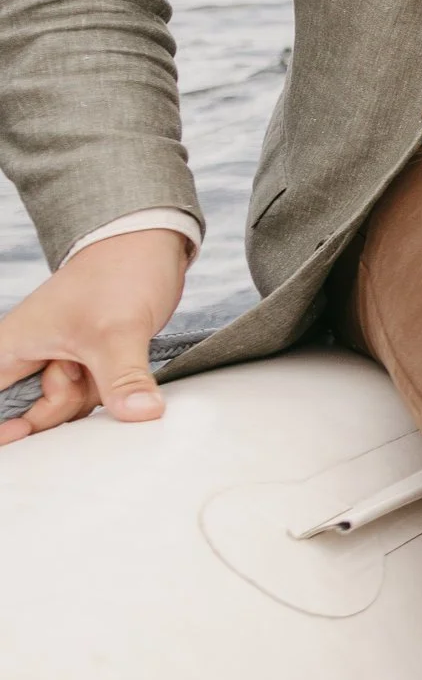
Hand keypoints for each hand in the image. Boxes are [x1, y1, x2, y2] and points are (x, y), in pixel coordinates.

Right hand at [0, 228, 188, 446]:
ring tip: (110, 356)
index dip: (3, 430)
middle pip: (33, 416)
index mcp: (9, 350)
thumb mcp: (117, 332)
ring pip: (69, 409)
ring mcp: (61, 364)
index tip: (18, 434)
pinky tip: (126, 373)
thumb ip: (123, 380)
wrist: (149, 244)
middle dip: (64, 403)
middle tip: (86, 372)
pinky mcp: (90, 365)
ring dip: (95, 395)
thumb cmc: (117, 274)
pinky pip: (95, 397)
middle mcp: (29, 360)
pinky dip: (112, 392)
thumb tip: (141, 414)